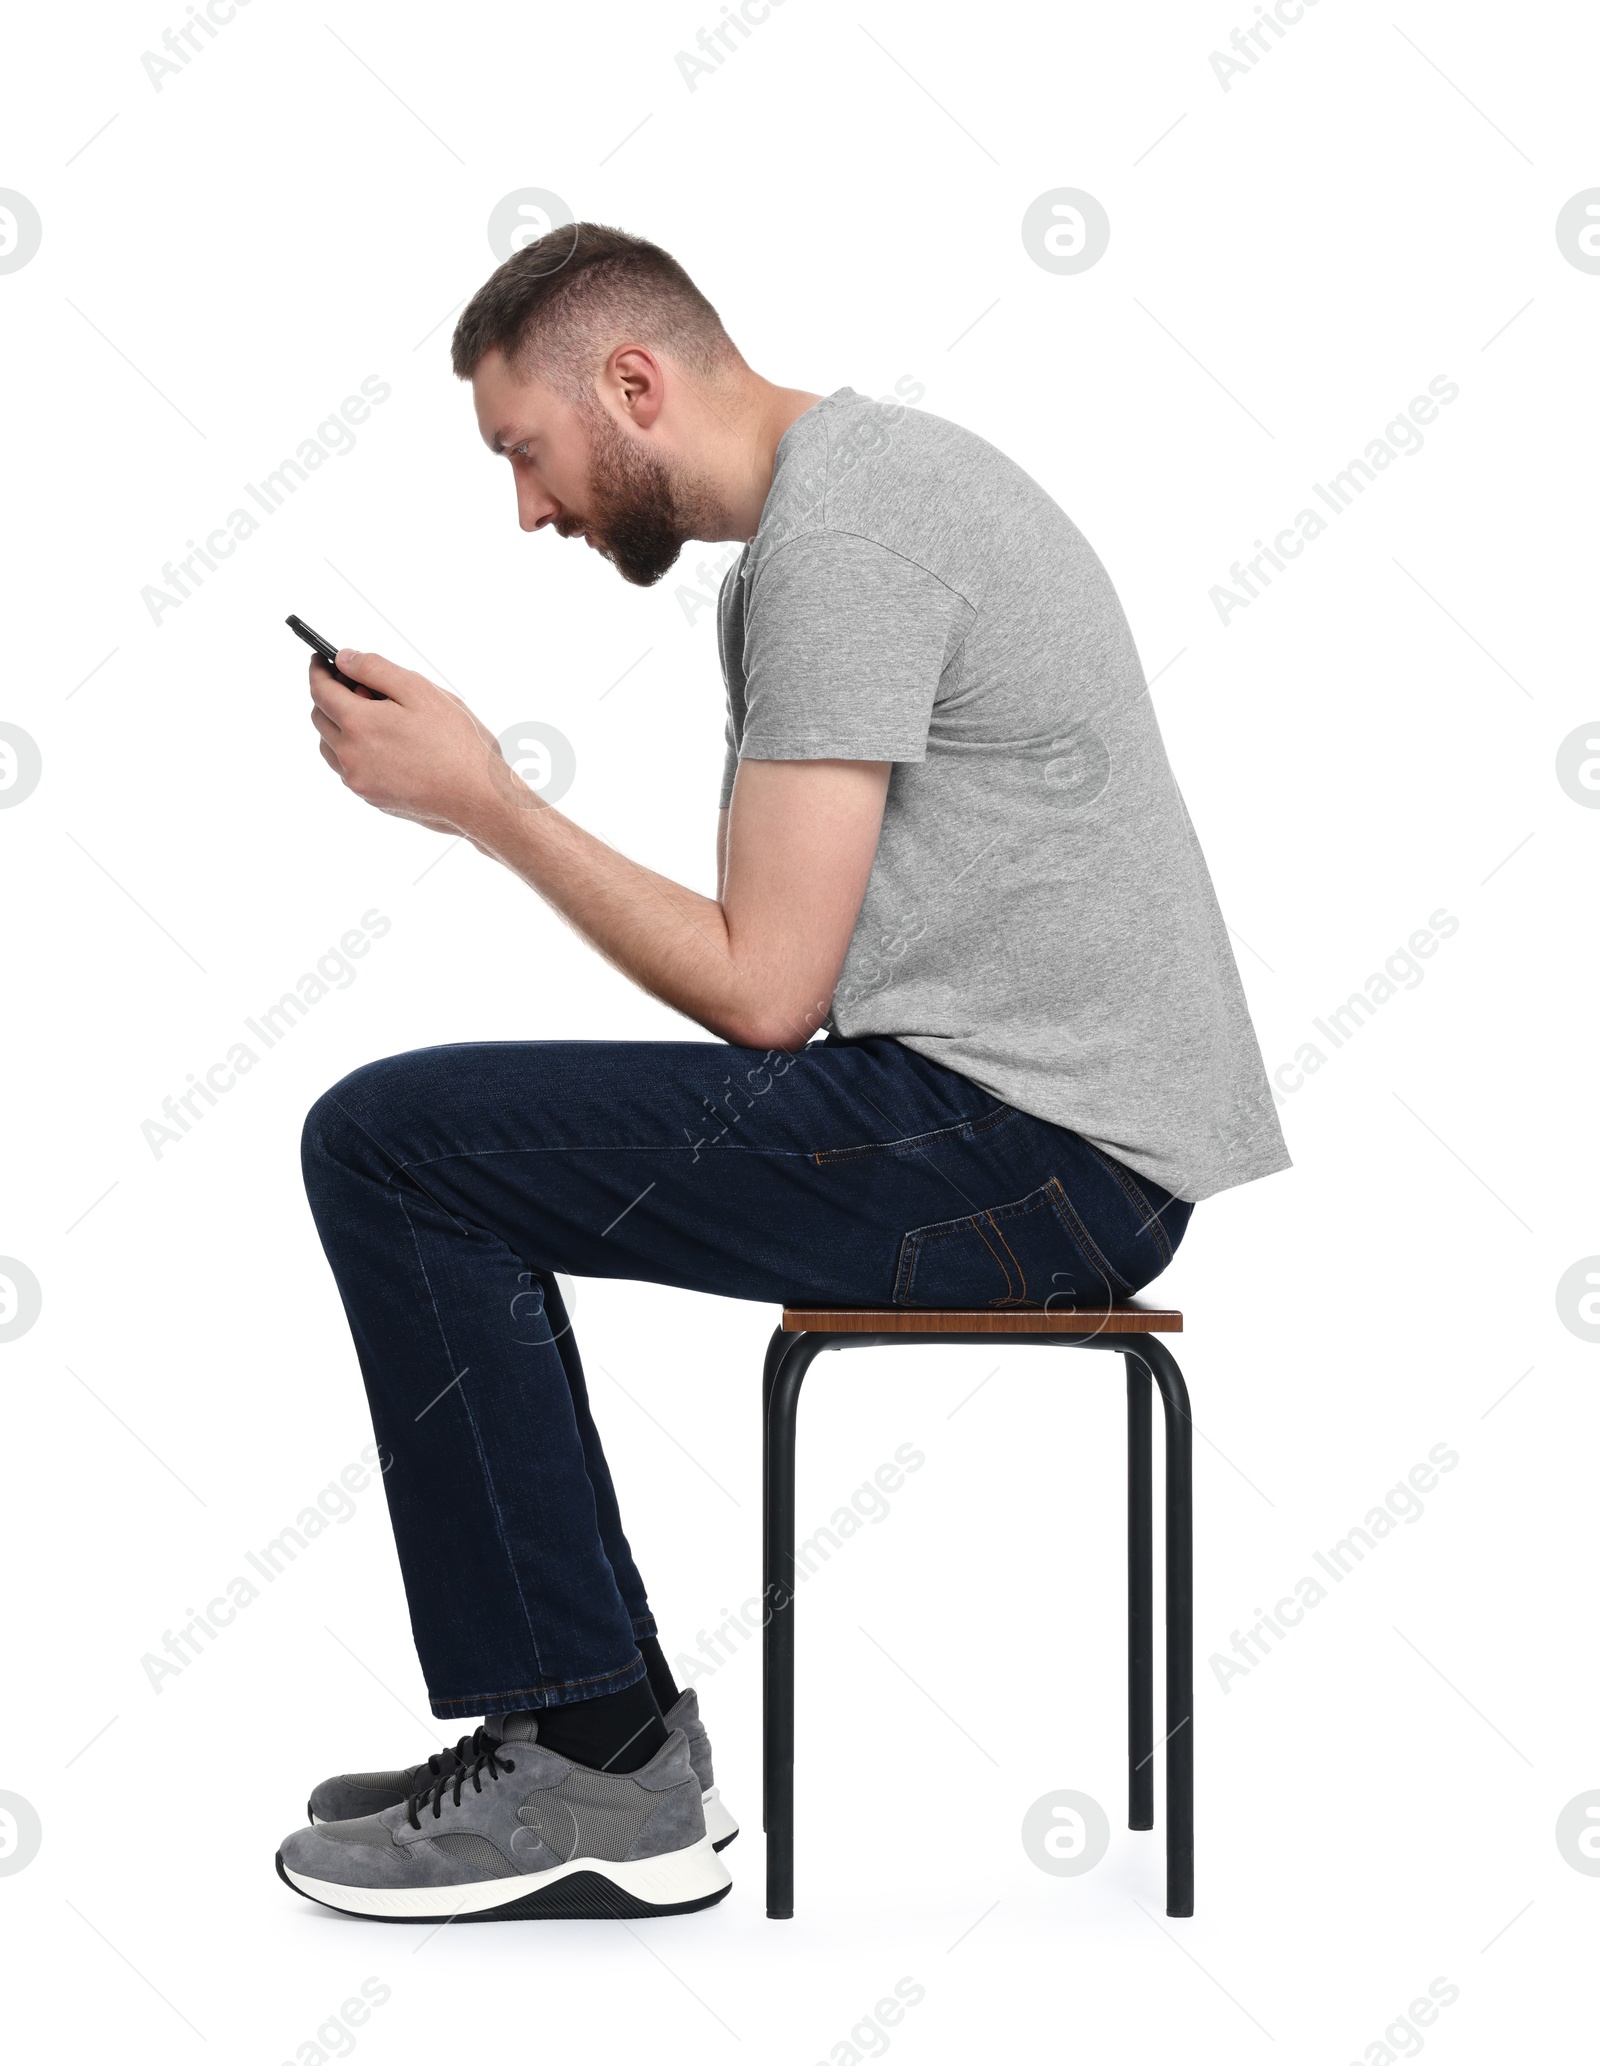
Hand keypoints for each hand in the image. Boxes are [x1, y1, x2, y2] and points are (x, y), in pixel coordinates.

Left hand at [308, 649, 525, 841]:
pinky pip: (347, 768)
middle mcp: (350, 755)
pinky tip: (382, 744)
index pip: (320, 691)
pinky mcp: (371, 797)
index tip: (320, 660)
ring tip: (371, 716)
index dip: (318, 671)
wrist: (478, 798)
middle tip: (356, 685)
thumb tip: (345, 658)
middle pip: (320, 718)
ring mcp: (358, 780)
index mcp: (358, 723)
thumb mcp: (420, 691)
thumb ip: (376, 669)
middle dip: (329, 696)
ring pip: (329, 746)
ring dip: (338, 726)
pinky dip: (352, 750)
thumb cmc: (457, 745)